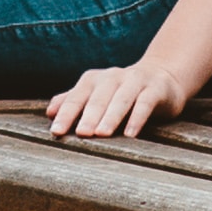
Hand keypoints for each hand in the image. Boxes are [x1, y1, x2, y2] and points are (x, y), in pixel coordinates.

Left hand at [37, 59, 191, 141]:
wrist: (162, 76)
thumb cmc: (122, 91)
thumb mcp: (97, 94)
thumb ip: (73, 101)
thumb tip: (49, 112)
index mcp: (94, 80)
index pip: (77, 97)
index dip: (66, 114)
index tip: (56, 131)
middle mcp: (112, 78)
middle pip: (98, 98)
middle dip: (88, 116)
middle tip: (81, 134)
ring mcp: (135, 81)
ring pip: (121, 99)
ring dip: (110, 116)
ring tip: (101, 134)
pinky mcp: (155, 89)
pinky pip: (145, 103)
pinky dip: (137, 117)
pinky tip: (131, 133)